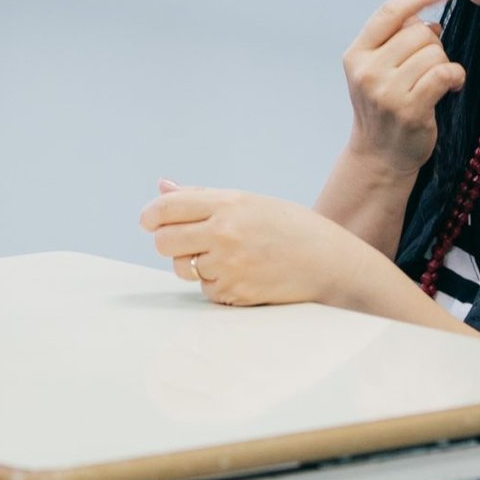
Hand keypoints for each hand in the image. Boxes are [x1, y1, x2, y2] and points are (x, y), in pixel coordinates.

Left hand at [141, 182, 363, 307]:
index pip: (166, 209)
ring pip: (183, 268)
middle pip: (164, 242)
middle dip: (170, 243)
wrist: (328, 261)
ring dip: (196, 265)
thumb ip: (200, 197)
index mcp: (227, 204)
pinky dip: (217, 284)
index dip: (151, 216)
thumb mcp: (247, 202)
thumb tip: (162, 186)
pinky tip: (244, 273)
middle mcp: (225, 233)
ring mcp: (229, 265)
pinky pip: (205, 289)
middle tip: (188, 242)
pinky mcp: (235, 292)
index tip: (150, 222)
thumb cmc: (287, 226)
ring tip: (228, 257)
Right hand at [340, 0, 464, 175]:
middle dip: (433, 44)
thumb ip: (394, 41)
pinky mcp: (409, 109)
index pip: (389, 12)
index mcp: (356, 54)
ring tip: (438, 81)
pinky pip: (445, 73)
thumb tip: (427, 16)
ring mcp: (386, 91)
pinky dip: (455, 76)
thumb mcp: (376, 71)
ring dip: (444, 63)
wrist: (381, 156)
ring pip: (434, 52)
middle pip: (418, 32)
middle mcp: (367, 71)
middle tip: (430, 65)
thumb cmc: (385, 108)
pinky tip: (452, 87)